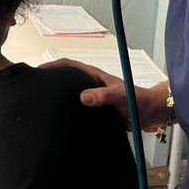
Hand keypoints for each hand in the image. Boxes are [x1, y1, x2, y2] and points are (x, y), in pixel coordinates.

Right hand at [41, 58, 170, 131]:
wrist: (152, 114)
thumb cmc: (138, 101)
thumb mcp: (120, 96)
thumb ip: (103, 96)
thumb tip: (83, 97)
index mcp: (94, 76)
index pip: (69, 65)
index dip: (53, 65)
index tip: (38, 70)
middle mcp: (92, 86)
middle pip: (67, 80)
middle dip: (52, 81)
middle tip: (36, 89)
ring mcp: (94, 99)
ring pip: (73, 96)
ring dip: (61, 98)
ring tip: (44, 106)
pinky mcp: (97, 112)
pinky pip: (80, 111)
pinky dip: (71, 113)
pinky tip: (64, 122)